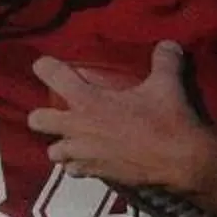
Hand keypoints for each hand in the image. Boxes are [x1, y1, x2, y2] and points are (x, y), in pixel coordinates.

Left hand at [29, 43, 215, 204]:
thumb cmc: (167, 119)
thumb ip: (164, 59)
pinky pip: (72, 171)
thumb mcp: (167, 82)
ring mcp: (83, 154)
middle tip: (56, 111)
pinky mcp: (94, 173)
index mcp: (89, 100)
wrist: (178, 161)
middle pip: (38, 121)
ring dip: (59, 144)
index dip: (44, 68)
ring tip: (72, 138)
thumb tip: (167, 44)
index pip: (54, 77)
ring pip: (53, 152)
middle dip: (41, 115)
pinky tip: (87, 158)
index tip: (43, 65)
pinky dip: (76, 165)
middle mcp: (78, 128)